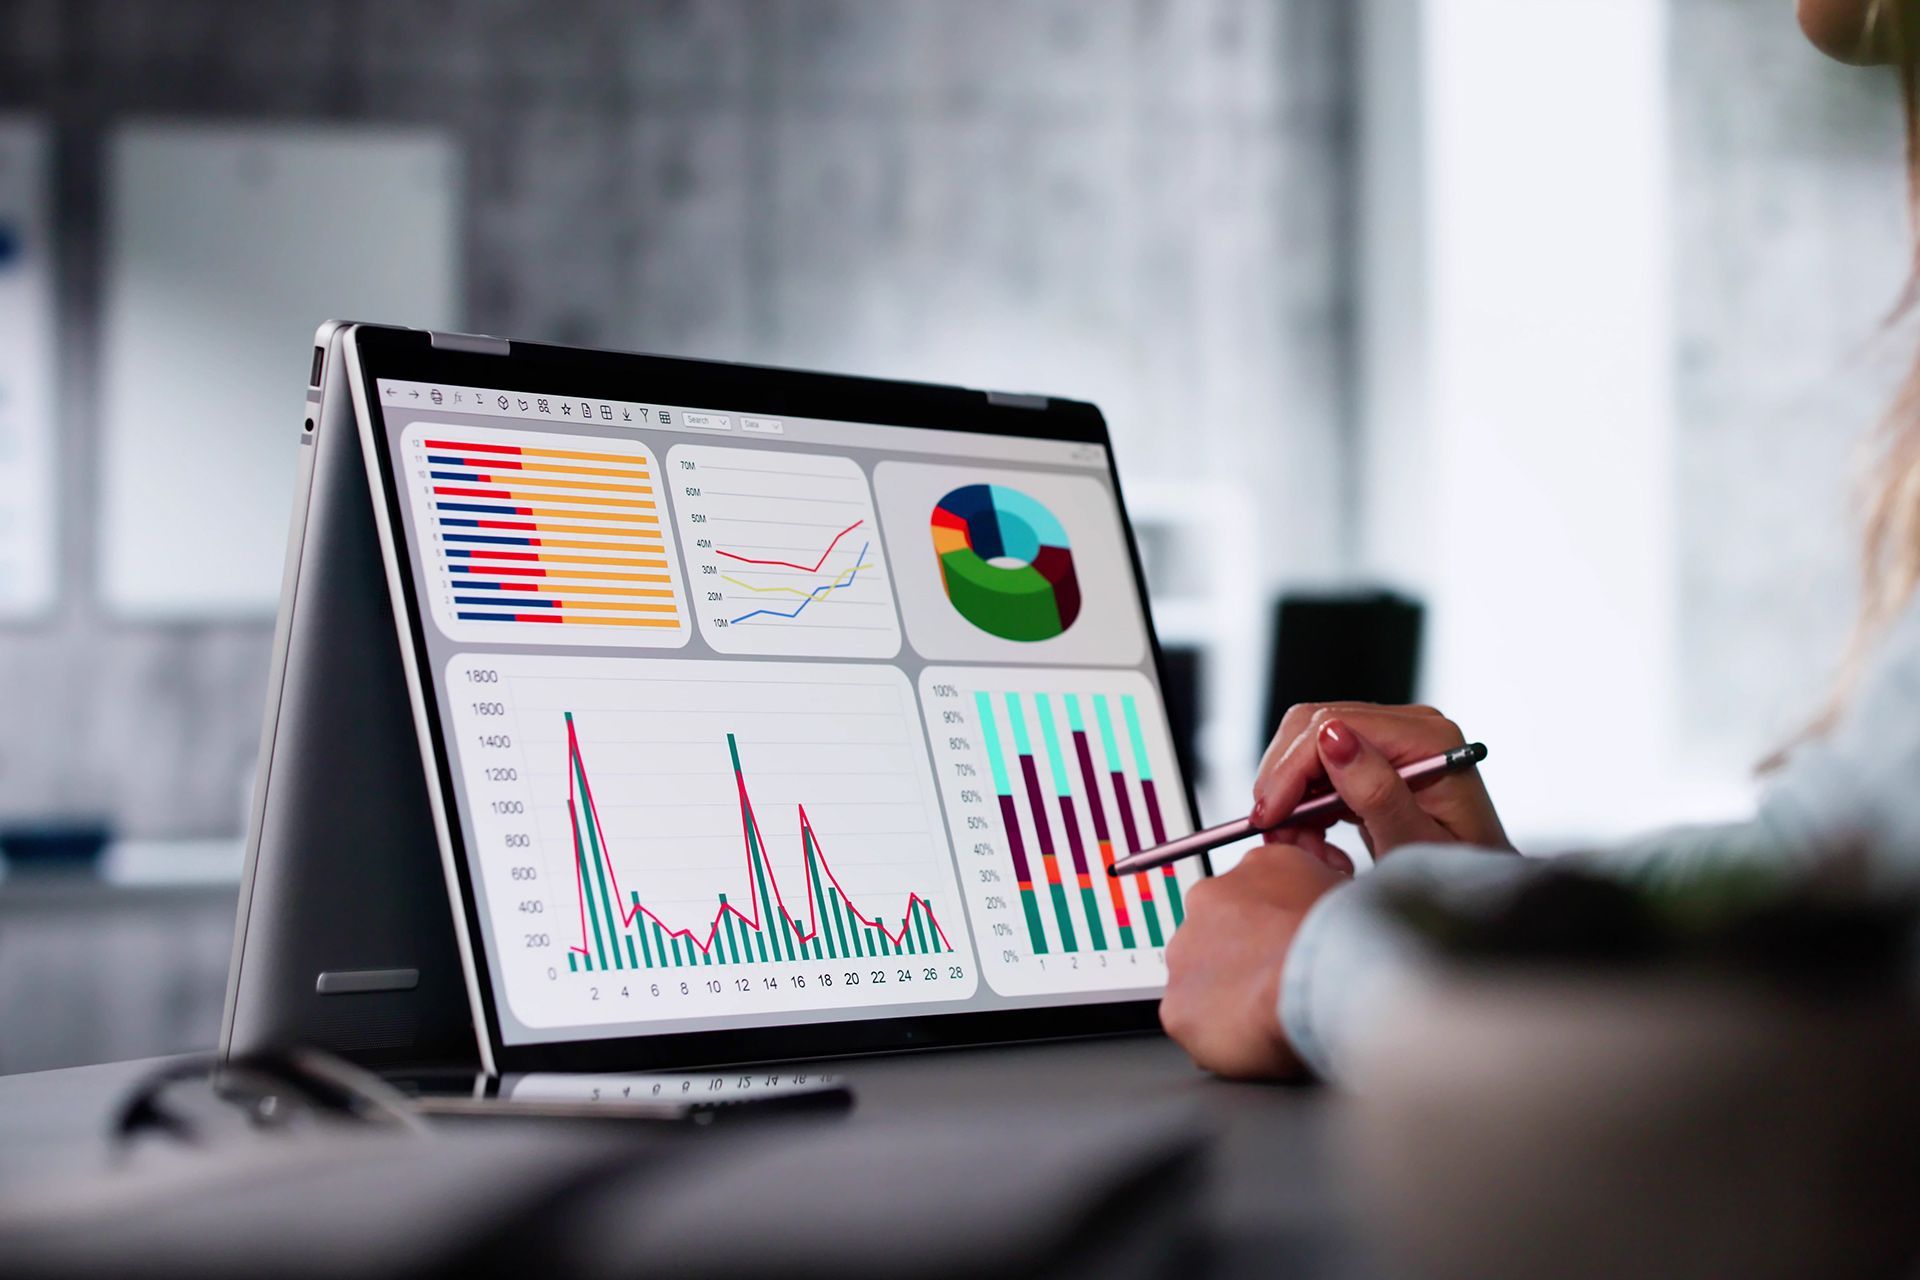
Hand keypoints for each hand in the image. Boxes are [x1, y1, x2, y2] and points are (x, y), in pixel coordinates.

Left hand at [1160, 843, 1351, 1078]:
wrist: (1324, 978)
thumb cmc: (1344, 940)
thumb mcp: (1347, 889)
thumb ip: (1321, 890)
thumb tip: (1321, 902)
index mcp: (1255, 868)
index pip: (1254, 893)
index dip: (1272, 927)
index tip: (1285, 946)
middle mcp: (1209, 899)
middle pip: (1219, 932)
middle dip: (1243, 959)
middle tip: (1276, 983)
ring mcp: (1186, 951)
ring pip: (1200, 977)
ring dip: (1227, 995)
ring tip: (1266, 1014)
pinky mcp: (1177, 1004)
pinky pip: (1193, 1023)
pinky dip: (1217, 1035)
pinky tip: (1249, 1039)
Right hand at [1252, 703, 1511, 858]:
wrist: (1476, 896)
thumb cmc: (1457, 877)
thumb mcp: (1415, 846)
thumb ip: (1377, 792)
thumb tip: (1333, 738)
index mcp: (1430, 739)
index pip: (1334, 724)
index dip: (1291, 769)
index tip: (1269, 819)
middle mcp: (1411, 727)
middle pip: (1312, 726)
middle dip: (1285, 784)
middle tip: (1279, 838)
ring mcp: (1392, 739)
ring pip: (1306, 746)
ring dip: (1291, 799)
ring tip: (1305, 848)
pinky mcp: (1374, 759)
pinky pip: (1316, 766)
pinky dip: (1303, 805)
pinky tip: (1315, 840)